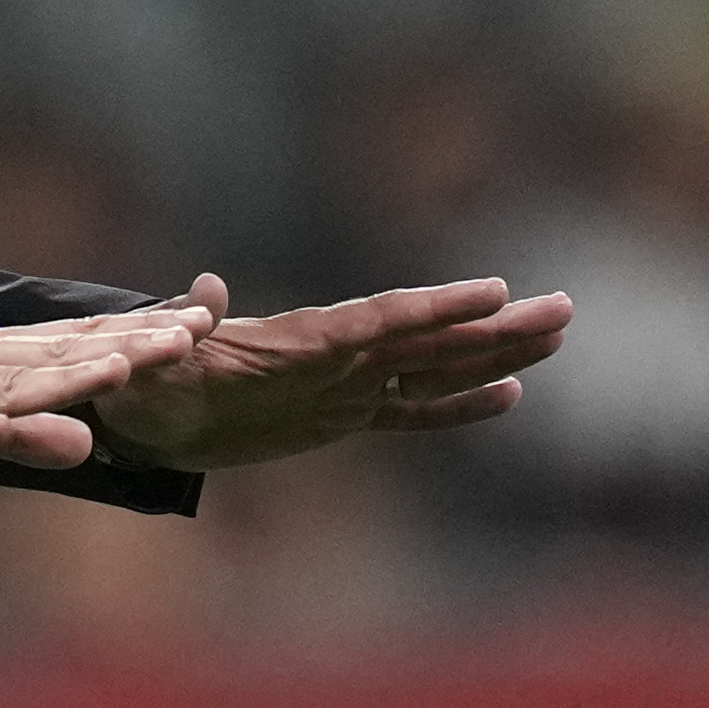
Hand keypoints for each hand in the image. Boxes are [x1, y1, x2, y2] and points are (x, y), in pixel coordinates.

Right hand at [0, 307, 210, 481]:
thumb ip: (23, 436)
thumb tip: (91, 445)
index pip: (75, 340)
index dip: (138, 332)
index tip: (203, 322)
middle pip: (59, 350)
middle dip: (128, 341)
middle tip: (194, 332)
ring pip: (10, 379)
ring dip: (68, 374)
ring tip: (125, 368)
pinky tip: (14, 429)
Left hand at [98, 274, 570, 471]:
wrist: (143, 409)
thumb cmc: (143, 381)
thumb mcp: (154, 360)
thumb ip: (181, 328)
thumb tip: (203, 290)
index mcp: (301, 342)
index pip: (382, 320)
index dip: (437, 309)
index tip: (493, 292)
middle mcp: (337, 357)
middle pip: (431, 337)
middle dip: (497, 326)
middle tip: (565, 307)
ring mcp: (347, 385)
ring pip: (437, 365)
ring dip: (496, 353)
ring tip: (559, 332)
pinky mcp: (345, 416)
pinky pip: (415, 410)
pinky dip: (461, 405)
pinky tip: (510, 396)